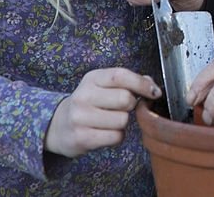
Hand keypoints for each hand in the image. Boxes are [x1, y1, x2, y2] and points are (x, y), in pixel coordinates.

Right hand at [44, 68, 160, 157]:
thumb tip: (152, 87)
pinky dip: (117, 136)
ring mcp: (80, 118)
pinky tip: (106, 132)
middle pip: (125, 99)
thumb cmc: (90, 103)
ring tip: (111, 121)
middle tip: (122, 108)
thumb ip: (129, 82)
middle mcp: (83, 96)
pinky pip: (115, 137)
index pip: (120, 76)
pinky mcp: (81, 138)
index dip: (142, 83)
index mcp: (92, 78)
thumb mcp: (104, 86)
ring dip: (123, 123)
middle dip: (131, 105)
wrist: (58, 126)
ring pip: (122, 120)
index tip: (155, 92)